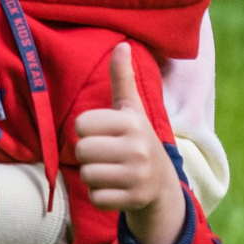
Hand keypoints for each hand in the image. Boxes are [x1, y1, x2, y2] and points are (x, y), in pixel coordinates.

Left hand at [73, 45, 186, 243]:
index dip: (87, 130)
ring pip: (87, 175)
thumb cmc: (136, 139)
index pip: (81, 124)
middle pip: (81, 151)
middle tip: (106, 155)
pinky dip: (100, 195)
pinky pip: (96, 198)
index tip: (104, 134)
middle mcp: (138, 148)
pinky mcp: (134, 200)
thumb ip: (123, 79)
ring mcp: (138, 176)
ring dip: (93, 175)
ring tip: (111, 170)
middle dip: (88, 154)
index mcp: (133, 122)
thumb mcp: (132, 109)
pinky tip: (116, 188)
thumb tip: (122, 44)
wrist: (161, 183)